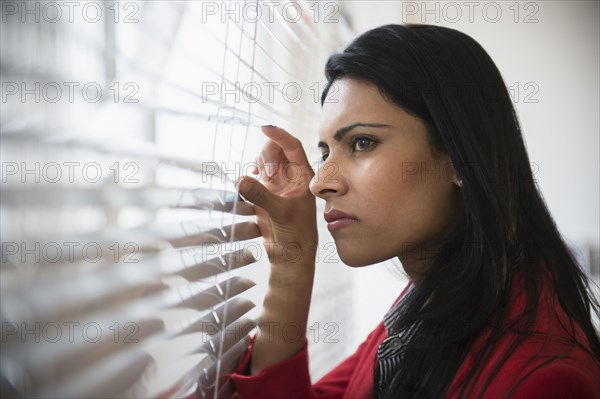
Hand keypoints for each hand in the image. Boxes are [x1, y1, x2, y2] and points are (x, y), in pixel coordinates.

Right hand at [238, 126, 316, 265]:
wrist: (291, 254)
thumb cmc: (297, 234)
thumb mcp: (280, 213)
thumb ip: (262, 196)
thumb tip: (241, 180)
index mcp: (303, 176)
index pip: (293, 146)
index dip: (280, 135)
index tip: (265, 128)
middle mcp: (291, 177)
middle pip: (276, 149)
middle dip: (266, 154)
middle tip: (264, 174)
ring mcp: (277, 184)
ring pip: (265, 160)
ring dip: (258, 162)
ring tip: (259, 178)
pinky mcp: (265, 193)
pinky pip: (255, 173)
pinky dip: (250, 173)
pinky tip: (249, 180)